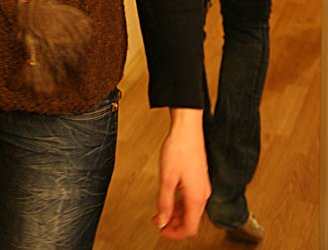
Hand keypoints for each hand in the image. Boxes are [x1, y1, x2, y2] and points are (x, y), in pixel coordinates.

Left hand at [152, 107, 209, 239]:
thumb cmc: (179, 148)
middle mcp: (203, 194)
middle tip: (159, 222)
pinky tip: (171, 198)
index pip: (189, 228)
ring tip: (162, 211)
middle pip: (191, 220)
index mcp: (196, 197)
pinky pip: (192, 198)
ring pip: (191, 209)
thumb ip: (164, 202)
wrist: (187, 128)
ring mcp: (203, 186)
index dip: (174, 234)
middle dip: (174, 224)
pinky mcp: (200, 178)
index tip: (161, 231)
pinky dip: (181, 203)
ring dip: (176, 214)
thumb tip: (162, 220)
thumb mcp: (166, 178)